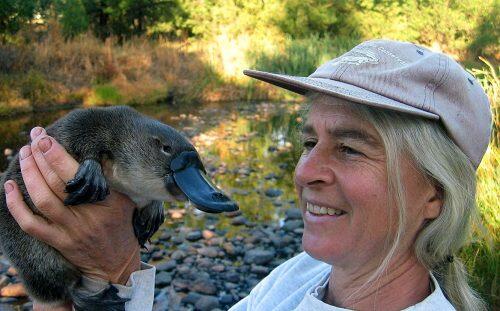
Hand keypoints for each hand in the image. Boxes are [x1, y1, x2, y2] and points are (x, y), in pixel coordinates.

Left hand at [3, 127, 140, 284]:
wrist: (116, 263)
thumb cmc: (121, 224)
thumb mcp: (124, 199)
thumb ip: (109, 178)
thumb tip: (92, 151)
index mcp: (106, 200)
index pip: (77, 174)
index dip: (57, 154)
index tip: (45, 138)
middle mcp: (87, 214)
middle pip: (56, 182)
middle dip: (41, 157)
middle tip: (33, 138)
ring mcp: (70, 230)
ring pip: (42, 199)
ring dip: (29, 174)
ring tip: (24, 154)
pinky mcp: (57, 242)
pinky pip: (30, 224)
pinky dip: (15, 205)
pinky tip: (9, 186)